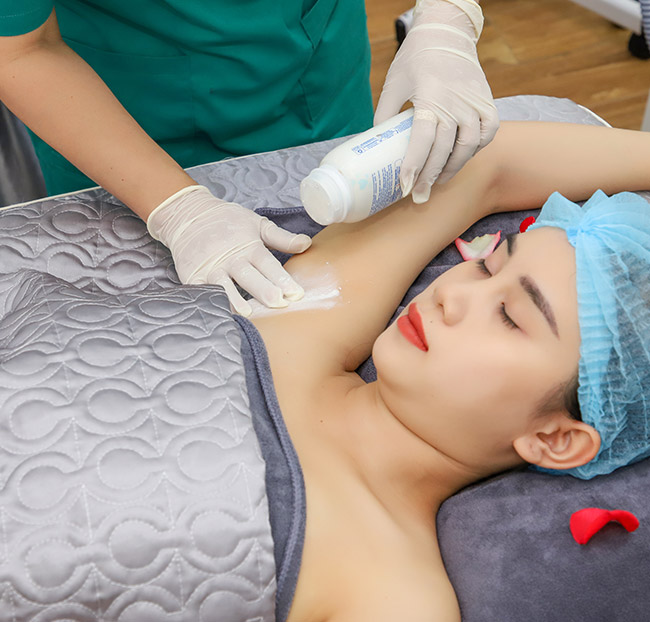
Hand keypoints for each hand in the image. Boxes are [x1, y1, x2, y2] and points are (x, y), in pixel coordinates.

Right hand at [147, 185, 311, 315]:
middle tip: (278, 303)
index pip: (268, 264)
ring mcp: (211, 269)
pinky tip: (219, 313)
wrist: (188, 215)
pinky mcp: (193, 276)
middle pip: (249, 276)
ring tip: (248, 312)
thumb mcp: (257, 224)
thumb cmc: (227, 221)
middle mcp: (230, 259)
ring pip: (225, 286)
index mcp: (249, 246)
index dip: (282, 279)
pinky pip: (202, 291)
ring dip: (235, 299)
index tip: (296, 293)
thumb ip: (282, 238)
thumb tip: (306, 244)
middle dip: (264, 290)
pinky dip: (209, 301)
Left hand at [375, 0, 498, 202]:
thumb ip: (384, 114)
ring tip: (437, 181)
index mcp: (430, 98)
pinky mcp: (487, 102)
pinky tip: (461, 158)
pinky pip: (487, 133)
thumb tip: (376, 145)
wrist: (446, 33)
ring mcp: (474, 102)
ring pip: (468, 146)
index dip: (413, 166)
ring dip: (453, 168)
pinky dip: (476, 149)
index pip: (422, 140)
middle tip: (418, 195)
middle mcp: (456, 102)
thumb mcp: (393, 84)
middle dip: (430, 177)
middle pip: (444, 150)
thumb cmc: (415, 59)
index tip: (404, 186)